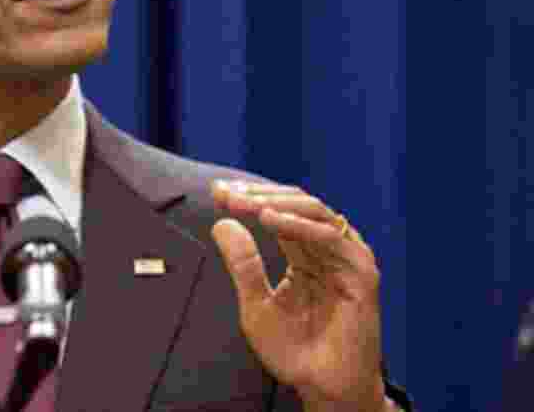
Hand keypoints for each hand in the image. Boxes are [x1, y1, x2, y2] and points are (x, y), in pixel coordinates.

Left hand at [210, 180, 388, 411]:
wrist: (321, 387)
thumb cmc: (292, 350)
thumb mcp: (255, 303)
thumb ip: (243, 264)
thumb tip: (221, 223)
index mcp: (304, 253)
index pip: (277, 213)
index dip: (248, 199)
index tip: (217, 192)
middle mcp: (327, 250)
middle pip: (295, 205)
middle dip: (258, 196)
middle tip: (227, 194)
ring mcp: (346, 259)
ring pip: (315, 212)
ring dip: (277, 204)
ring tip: (246, 204)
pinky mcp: (362, 274)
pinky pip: (332, 238)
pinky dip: (300, 225)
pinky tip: (270, 221)